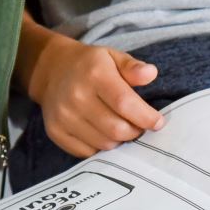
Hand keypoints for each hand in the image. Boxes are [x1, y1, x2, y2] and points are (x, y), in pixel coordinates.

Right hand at [26, 34, 165, 157]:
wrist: (52, 70)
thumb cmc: (90, 65)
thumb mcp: (112, 56)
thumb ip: (132, 67)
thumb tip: (151, 74)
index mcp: (94, 74)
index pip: (125, 103)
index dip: (146, 117)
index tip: (158, 122)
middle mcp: (76, 96)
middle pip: (116, 129)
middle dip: (135, 131)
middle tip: (138, 125)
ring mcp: (64, 116)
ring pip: (104, 144)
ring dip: (118, 140)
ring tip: (120, 126)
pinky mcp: (55, 132)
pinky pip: (87, 152)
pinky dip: (100, 147)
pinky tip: (101, 132)